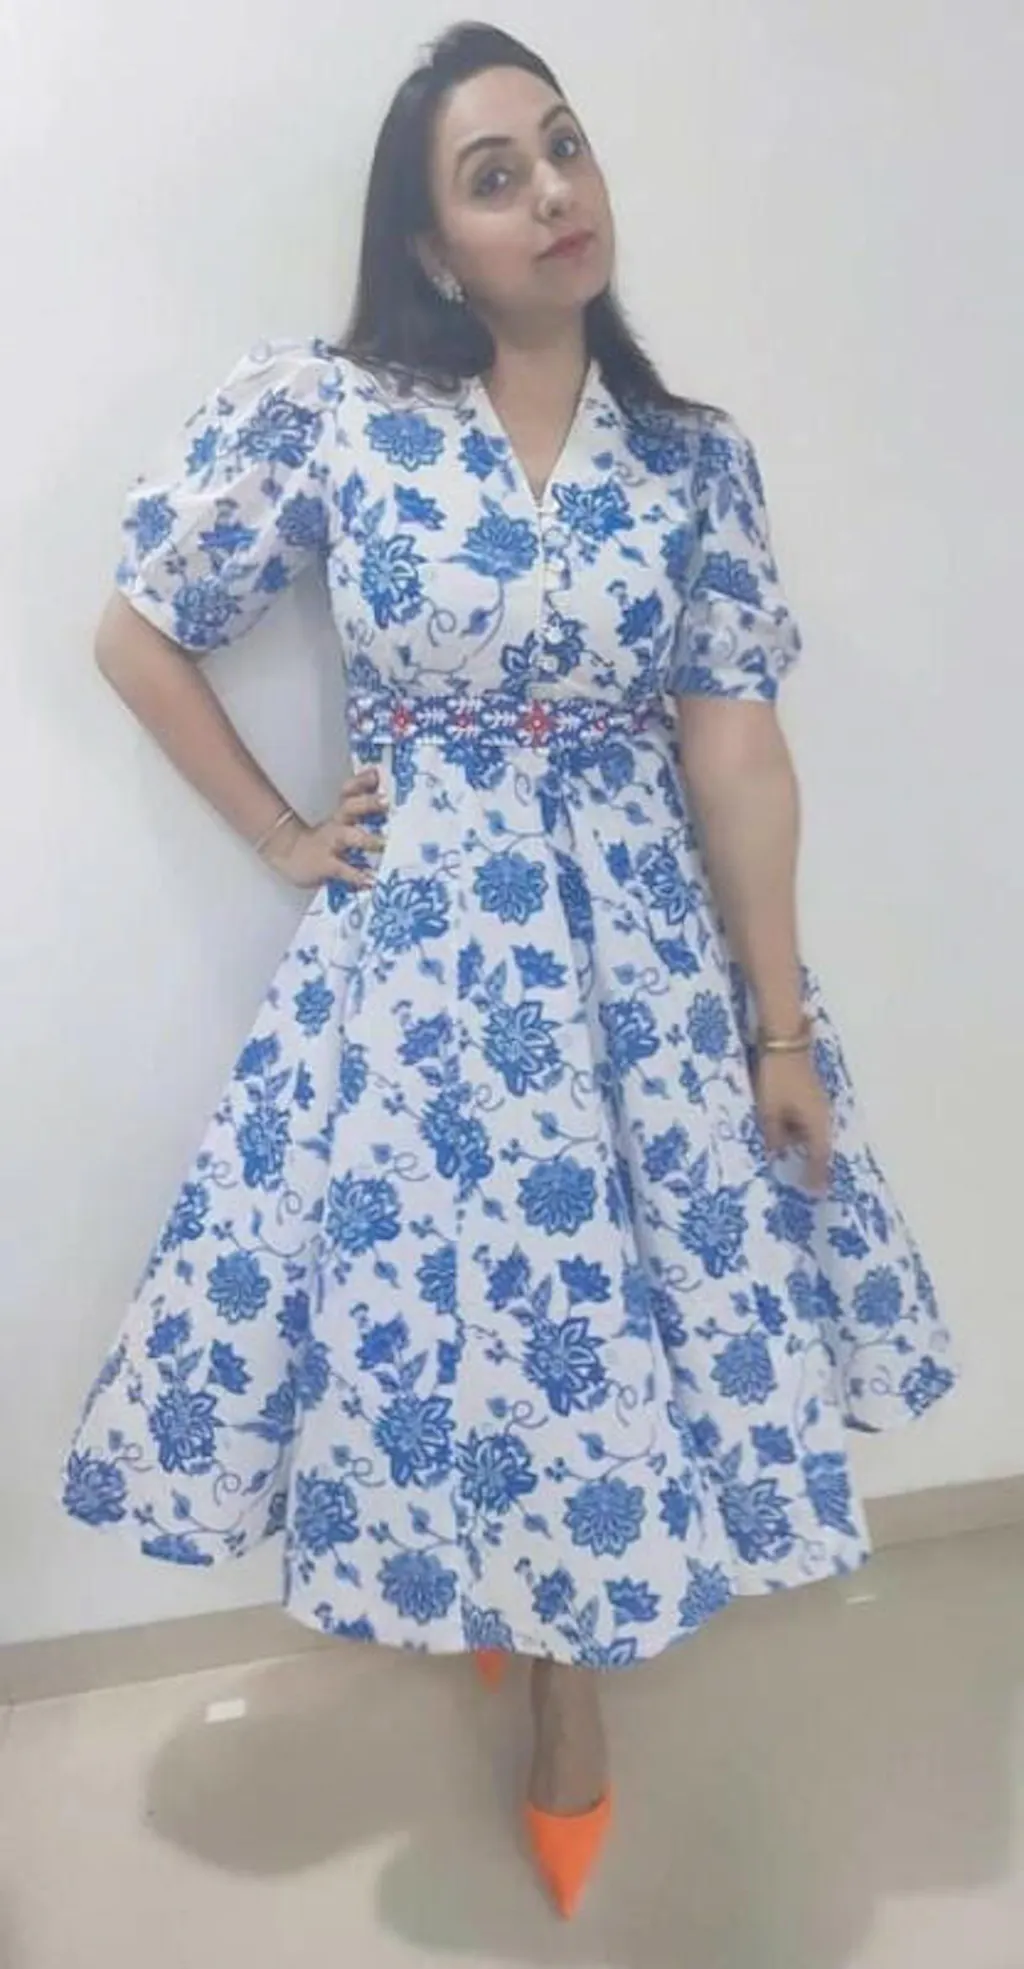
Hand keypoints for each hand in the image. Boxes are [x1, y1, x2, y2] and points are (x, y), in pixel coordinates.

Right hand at [263, 767, 387, 888]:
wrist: (289, 856)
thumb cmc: (322, 839)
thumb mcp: (340, 821)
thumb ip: (361, 811)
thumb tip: (388, 802)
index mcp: (341, 813)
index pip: (350, 791)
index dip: (362, 781)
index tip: (377, 773)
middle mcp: (337, 825)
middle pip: (350, 807)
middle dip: (368, 803)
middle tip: (386, 801)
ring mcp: (331, 844)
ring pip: (349, 837)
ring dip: (368, 839)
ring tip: (384, 843)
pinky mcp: (327, 866)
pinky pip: (344, 870)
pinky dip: (358, 876)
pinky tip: (371, 881)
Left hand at [754, 1048, 830, 1192]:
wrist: (785, 1042)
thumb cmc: (777, 1079)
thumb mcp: (769, 1112)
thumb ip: (774, 1136)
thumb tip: (778, 1154)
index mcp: (816, 1123)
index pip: (820, 1157)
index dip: (817, 1175)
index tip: (815, 1192)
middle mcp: (823, 1115)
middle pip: (819, 1145)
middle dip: (813, 1163)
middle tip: (805, 1181)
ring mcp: (817, 1102)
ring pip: (811, 1131)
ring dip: (803, 1145)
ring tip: (791, 1159)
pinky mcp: (809, 1092)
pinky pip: (805, 1119)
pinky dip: (796, 1130)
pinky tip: (783, 1133)